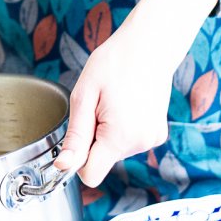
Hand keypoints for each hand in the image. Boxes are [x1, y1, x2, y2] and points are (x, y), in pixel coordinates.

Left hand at [54, 28, 176, 187]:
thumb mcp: (84, 96)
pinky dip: (122, 128)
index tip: (77, 135)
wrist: (150, 45)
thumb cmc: (115, 63)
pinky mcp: (157, 134)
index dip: (77, 160)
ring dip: (107, 132)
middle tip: (98, 106)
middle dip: (93, 139)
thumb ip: (75, 136)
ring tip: (114, 101)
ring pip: (114, 151)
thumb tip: (63, 167)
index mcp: (120, 136)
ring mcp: (152, 139)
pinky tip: (126, 104)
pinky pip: (129, 142)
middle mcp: (141, 143)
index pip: (90, 175)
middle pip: (102, 160)